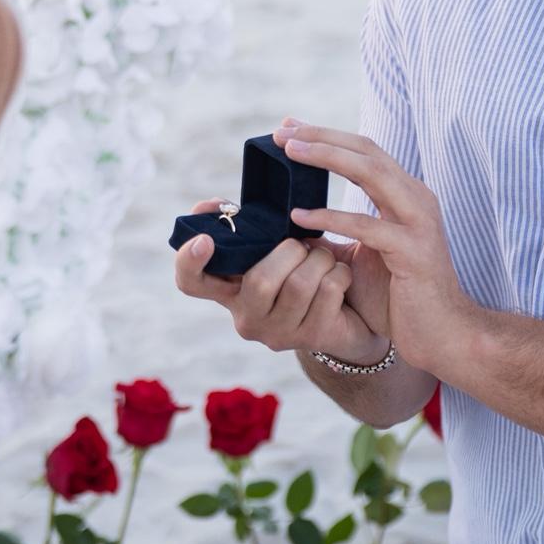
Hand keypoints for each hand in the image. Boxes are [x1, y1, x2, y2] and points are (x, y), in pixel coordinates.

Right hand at [173, 197, 391, 365]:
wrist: (354, 310)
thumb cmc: (303, 267)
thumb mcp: (273, 246)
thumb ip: (246, 228)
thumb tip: (218, 206)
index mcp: (229, 289)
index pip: (191, 281)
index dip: (190, 261)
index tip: (205, 239)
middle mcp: (247, 317)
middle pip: (259, 281)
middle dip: (290, 251)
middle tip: (304, 245)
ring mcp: (278, 333)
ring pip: (298, 285)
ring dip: (319, 259)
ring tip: (325, 258)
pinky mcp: (312, 338)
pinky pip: (328, 292)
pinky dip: (339, 273)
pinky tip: (340, 277)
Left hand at [274, 121, 480, 376]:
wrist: (444, 338)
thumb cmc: (400, 297)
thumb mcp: (363, 254)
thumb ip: (337, 230)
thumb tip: (293, 215)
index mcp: (405, 194)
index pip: (364, 150)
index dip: (327, 135)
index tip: (289, 126)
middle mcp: (416, 198)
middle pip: (366, 150)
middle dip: (322, 136)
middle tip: (282, 131)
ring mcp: (418, 222)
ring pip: (371, 173)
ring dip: (327, 157)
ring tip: (290, 153)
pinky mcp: (413, 251)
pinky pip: (366, 226)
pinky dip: (330, 217)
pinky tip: (298, 215)